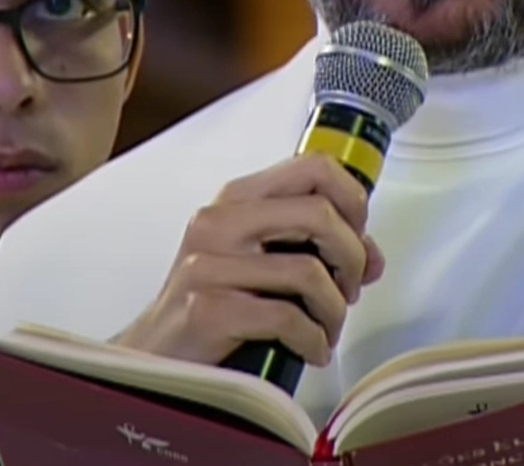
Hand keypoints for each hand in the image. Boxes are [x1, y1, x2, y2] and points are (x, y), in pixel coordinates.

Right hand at [112, 152, 386, 367]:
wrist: (153, 356)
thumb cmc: (209, 305)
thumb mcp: (256, 260)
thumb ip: (310, 247)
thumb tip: (370, 256)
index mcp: (235, 200)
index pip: (312, 166)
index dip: (352, 198)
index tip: (359, 233)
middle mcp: (219, 222)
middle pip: (319, 213)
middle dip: (351, 257)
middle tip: (350, 288)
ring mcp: (209, 264)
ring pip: (309, 272)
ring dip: (334, 310)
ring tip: (328, 328)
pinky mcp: (208, 309)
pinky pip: (287, 317)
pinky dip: (313, 339)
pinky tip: (310, 349)